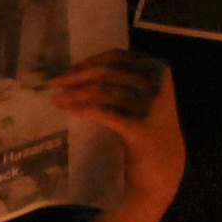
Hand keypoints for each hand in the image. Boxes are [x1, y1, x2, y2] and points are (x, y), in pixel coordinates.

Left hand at [49, 50, 181, 209]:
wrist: (165, 164)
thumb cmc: (147, 127)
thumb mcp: (141, 95)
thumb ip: (122, 79)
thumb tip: (80, 70)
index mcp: (158, 68)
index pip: (117, 57)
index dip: (90, 62)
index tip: (70, 70)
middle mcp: (157, 83)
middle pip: (108, 72)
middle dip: (78, 77)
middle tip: (56, 83)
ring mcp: (150, 105)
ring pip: (103, 92)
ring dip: (75, 94)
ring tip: (57, 99)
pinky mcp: (139, 127)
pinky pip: (102, 113)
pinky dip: (82, 109)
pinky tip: (68, 111)